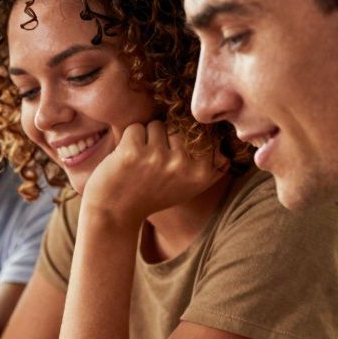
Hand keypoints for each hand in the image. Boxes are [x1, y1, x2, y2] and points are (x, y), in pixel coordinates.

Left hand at [81, 121, 224, 225]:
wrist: (115, 213)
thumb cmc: (151, 195)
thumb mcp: (188, 186)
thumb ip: (206, 166)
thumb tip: (222, 144)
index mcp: (201, 173)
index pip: (202, 135)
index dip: (184, 142)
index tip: (172, 160)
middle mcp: (182, 165)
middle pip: (178, 127)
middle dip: (164, 139)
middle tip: (152, 165)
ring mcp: (157, 158)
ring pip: (156, 125)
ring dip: (146, 139)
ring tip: (139, 163)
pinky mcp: (132, 152)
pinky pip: (135, 128)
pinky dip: (128, 140)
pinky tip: (126, 161)